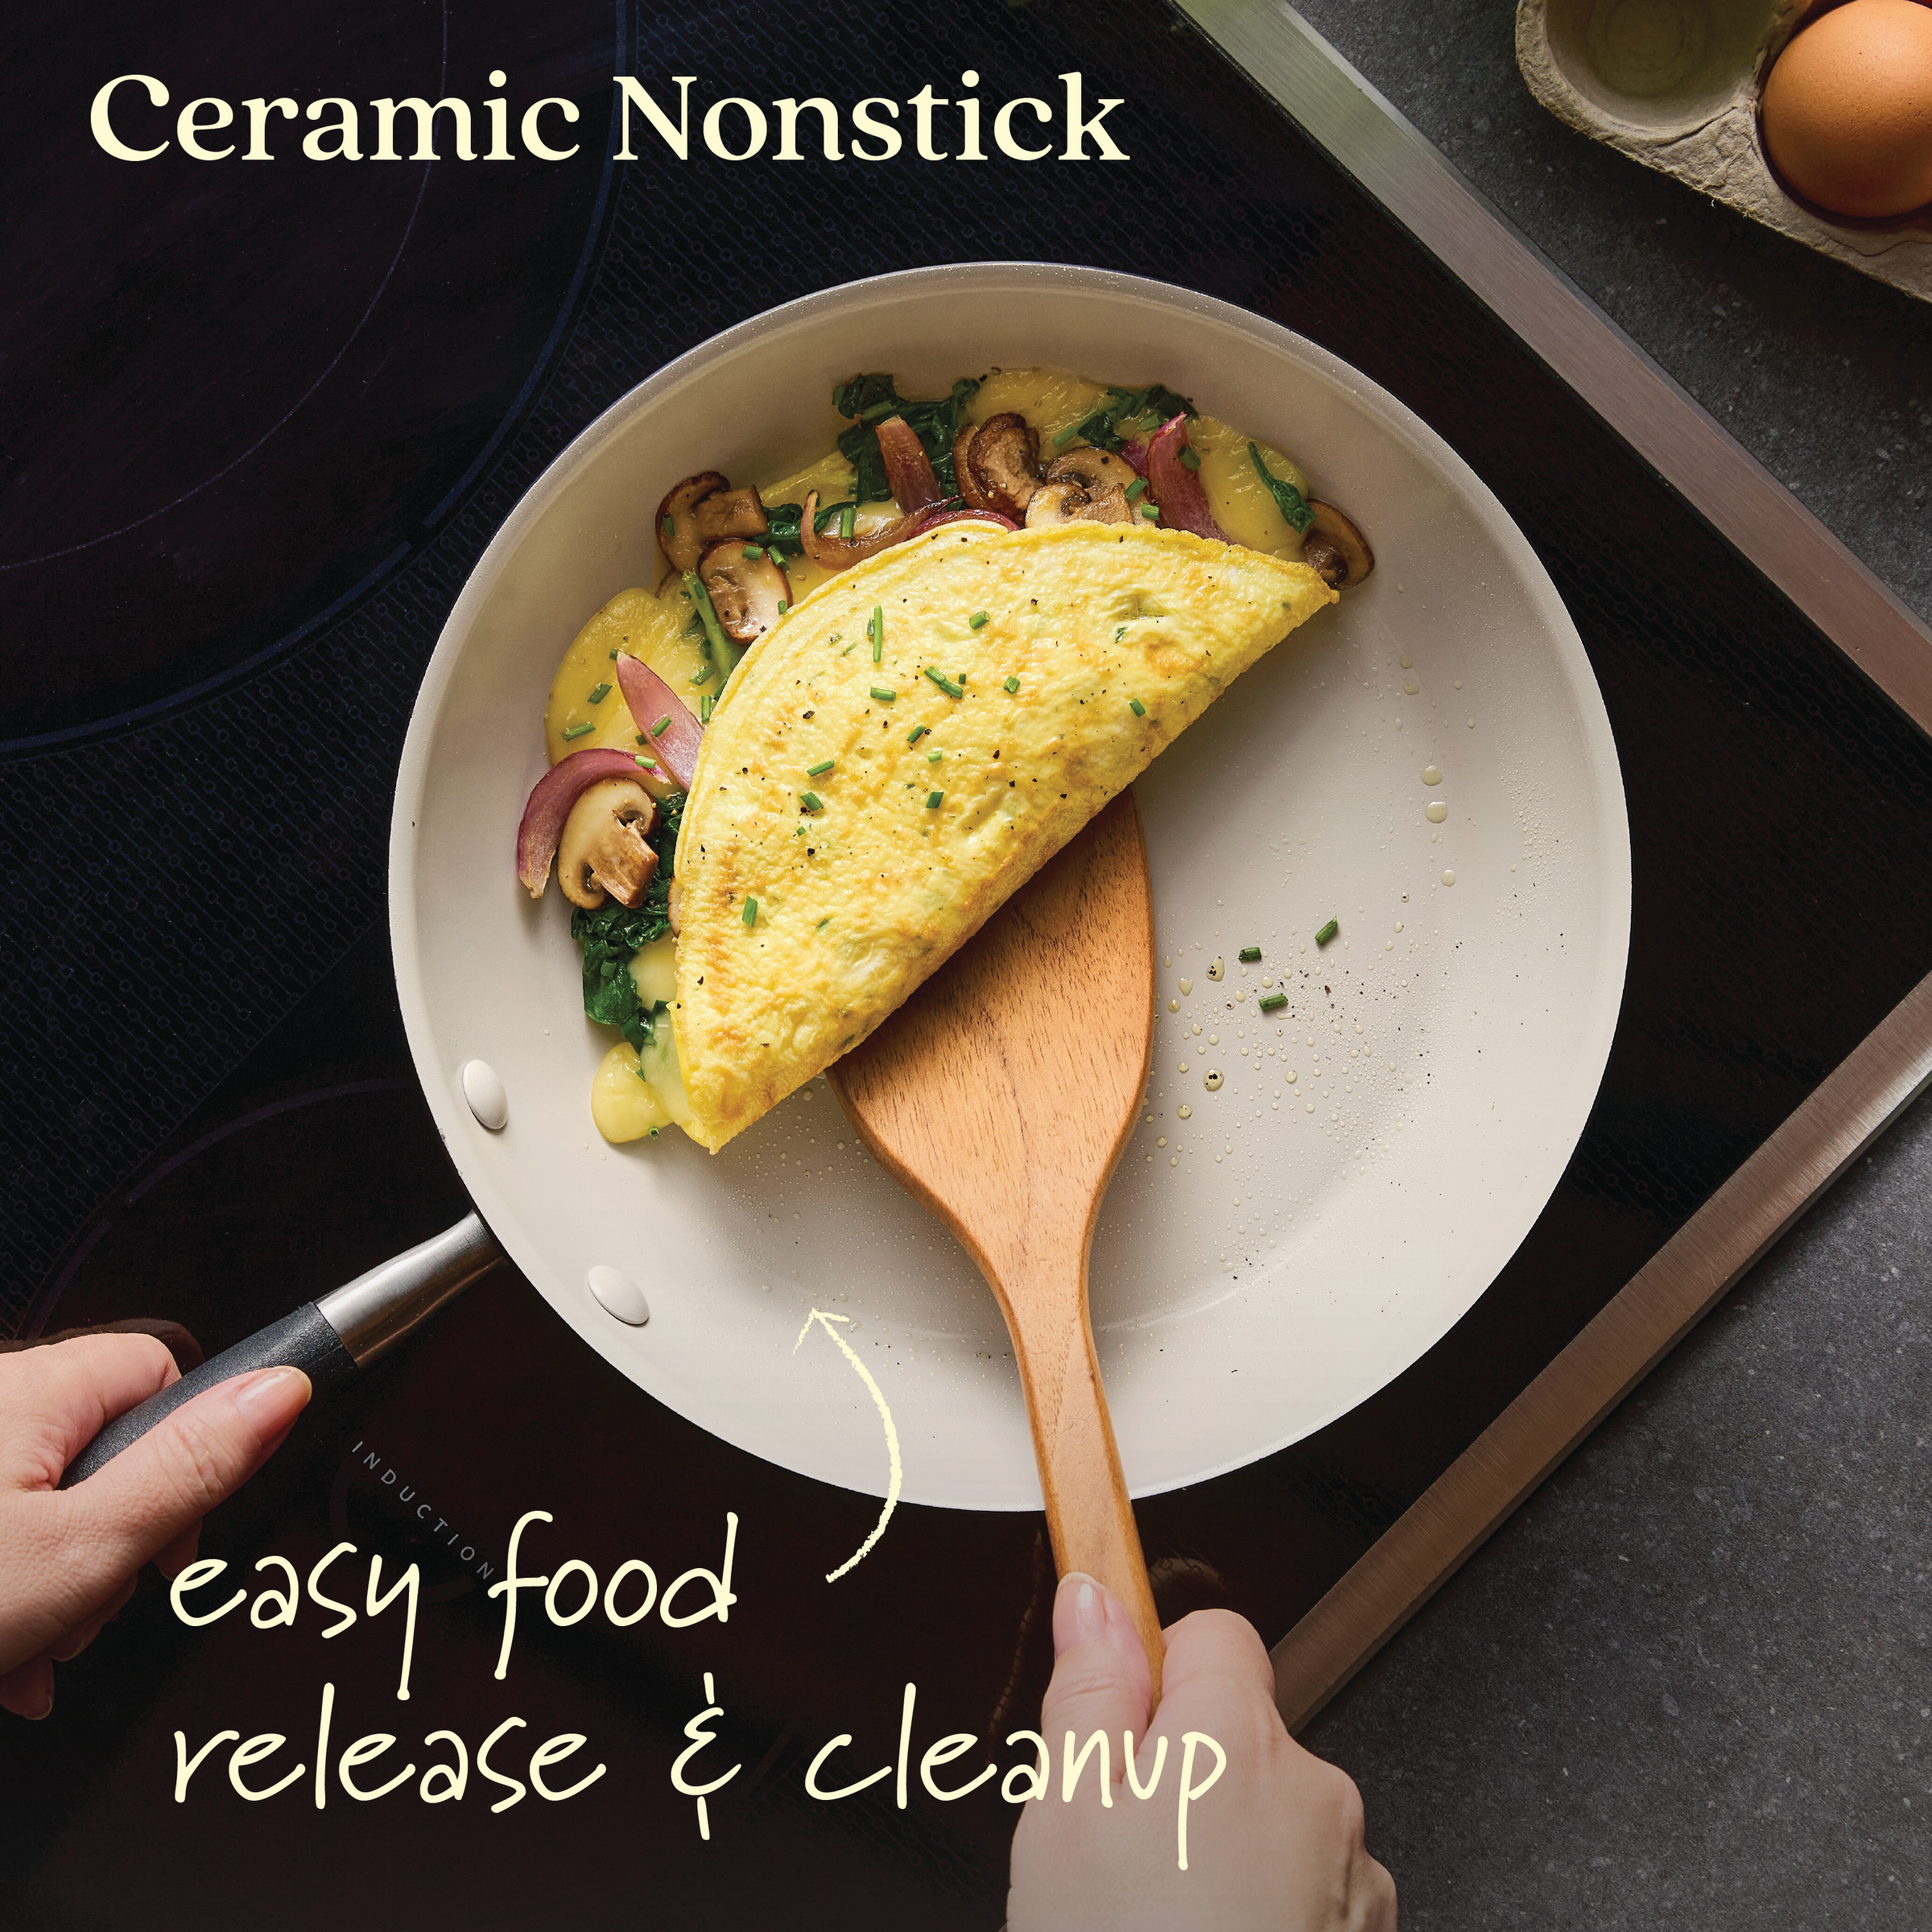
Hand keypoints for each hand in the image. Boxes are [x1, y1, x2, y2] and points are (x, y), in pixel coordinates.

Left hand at [0, 1336, 310, 1719]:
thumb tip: (285, 1383)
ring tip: (23, 1650)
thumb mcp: (82, 1552)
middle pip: (98, 1447)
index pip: (159, 1372)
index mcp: (30, 1391)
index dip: (186, 1450)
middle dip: (108, 1539)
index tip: (170, 1530)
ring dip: (50, 1584)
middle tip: (88, 1604)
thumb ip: (191, 1467)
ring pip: (36, 1503)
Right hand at [1007, 1574, 1395, 1930]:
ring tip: (1160, 1920)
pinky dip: (1263, 1907)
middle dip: (1181, 1773)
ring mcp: (1351, 1871)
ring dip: (1224, 1846)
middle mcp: (1316, 1790)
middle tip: (1117, 1854)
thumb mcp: (1065, 1815)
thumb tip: (1092, 1596)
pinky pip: (1305, 1884)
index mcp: (1238, 1740)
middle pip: (1241, 1731)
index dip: (1153, 1673)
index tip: (1115, 1722)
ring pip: (1271, 1814)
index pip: (1212, 1633)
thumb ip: (1089, 1690)